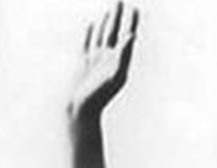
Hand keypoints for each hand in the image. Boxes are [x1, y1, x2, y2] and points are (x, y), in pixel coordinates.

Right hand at [68, 1, 138, 120]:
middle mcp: (108, 57)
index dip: (130, 22)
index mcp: (118, 60)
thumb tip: (132, 36)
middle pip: (114, 31)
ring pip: (102, 35)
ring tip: (111, 10)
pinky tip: (92, 25)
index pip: (126, 35)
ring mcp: (95, 59)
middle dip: (118, 15)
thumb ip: (124, 55)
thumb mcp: (115, 75)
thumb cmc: (99, 95)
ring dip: (106, 22)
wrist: (81, 108)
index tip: (135, 8)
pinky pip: (87, 42)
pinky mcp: (83, 62)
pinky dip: (90, 32)